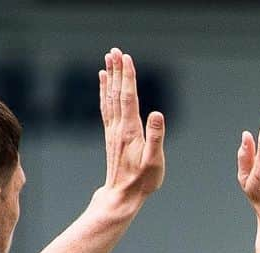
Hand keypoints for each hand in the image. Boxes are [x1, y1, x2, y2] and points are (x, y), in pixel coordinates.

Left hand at [98, 48, 164, 212]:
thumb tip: (157, 114)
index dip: (127, 76)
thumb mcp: (154, 161)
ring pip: (109, 98)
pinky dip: (104, 91)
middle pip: (116, 93)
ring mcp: (113, 130)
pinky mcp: (111, 135)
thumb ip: (156, 137)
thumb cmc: (142, 181)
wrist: (123, 195)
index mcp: (130, 130)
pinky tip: (103, 81)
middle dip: (116, 71)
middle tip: (114, 50)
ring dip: (109, 77)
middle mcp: (118, 127)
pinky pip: (106, 107)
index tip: (126, 57)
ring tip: (108, 59)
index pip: (128, 97)